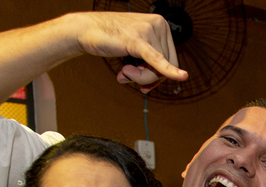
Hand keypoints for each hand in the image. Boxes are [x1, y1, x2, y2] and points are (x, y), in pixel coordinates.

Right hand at [71, 12, 187, 91]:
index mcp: (160, 24)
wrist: (84, 30)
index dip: (160, 75)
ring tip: (124, 72)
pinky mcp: (137, 40)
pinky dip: (167, 71)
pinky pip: (157, 60)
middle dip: (149, 77)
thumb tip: (166, 80)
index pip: (171, 58)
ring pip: (158, 68)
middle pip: (168, 64)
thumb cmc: (109, 38)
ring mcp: (148, 30)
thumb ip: (152, 61)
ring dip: (139, 77)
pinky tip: (181, 76)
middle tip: (129, 77)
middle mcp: (158, 24)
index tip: (145, 83)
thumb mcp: (136, 48)